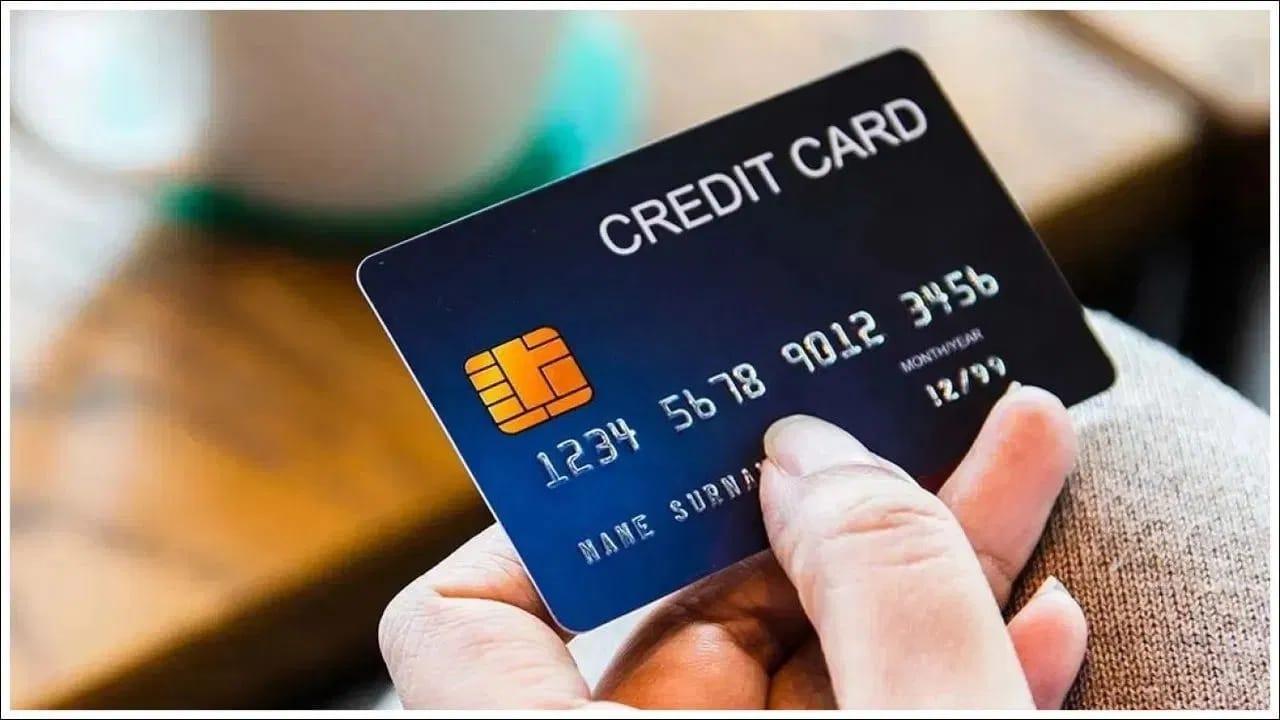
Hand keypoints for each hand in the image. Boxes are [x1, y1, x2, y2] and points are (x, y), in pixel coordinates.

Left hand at [379, 385, 1086, 708]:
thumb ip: (879, 591)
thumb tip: (819, 456)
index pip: (469, 619)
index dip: (559, 513)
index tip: (666, 438)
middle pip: (689, 621)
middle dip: (815, 500)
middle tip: (899, 400)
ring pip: (803, 671)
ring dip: (917, 568)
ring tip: (1015, 451)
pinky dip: (946, 682)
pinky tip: (1032, 617)